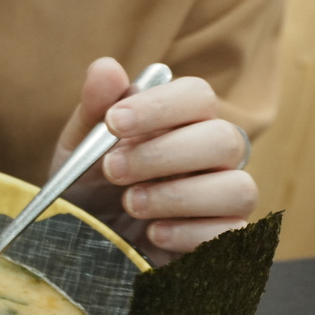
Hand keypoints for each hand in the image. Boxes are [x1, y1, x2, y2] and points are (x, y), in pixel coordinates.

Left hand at [54, 58, 256, 264]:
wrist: (80, 246)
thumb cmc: (87, 188)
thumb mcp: (78, 149)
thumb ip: (93, 110)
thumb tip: (106, 67)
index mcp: (181, 122)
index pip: (197, 96)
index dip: (159, 106)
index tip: (113, 122)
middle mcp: (212, 156)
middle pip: (224, 139)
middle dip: (162, 155)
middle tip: (113, 170)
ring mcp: (223, 199)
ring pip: (237, 188)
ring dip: (177, 195)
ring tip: (131, 204)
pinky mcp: (224, 242)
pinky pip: (231, 234)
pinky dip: (188, 233)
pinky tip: (152, 234)